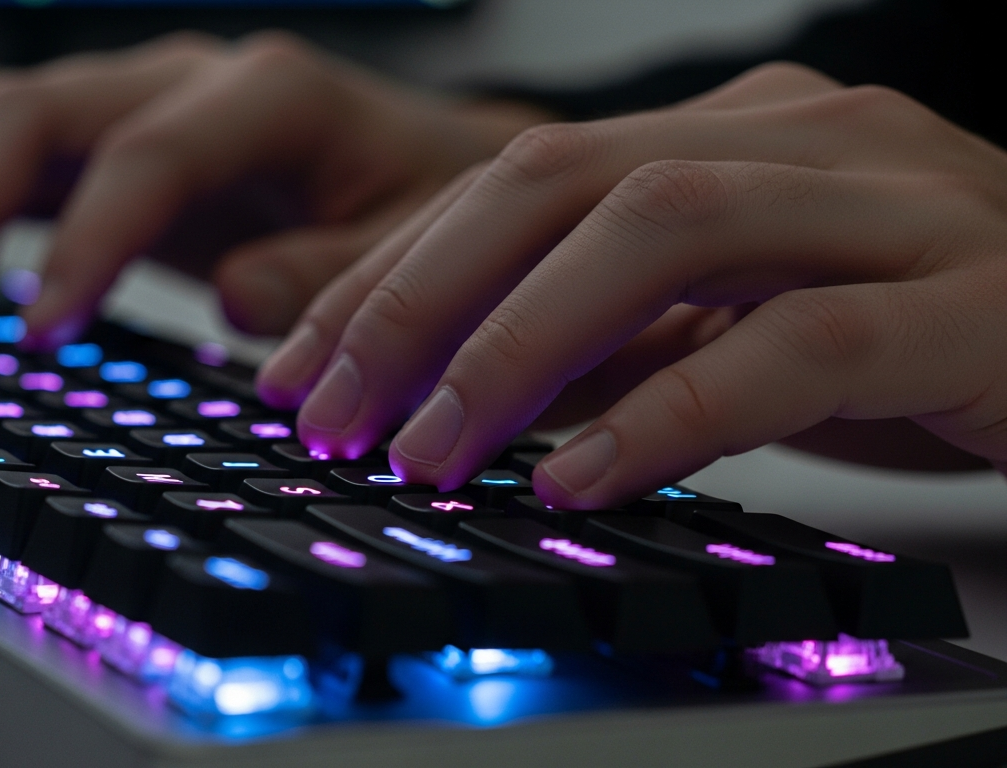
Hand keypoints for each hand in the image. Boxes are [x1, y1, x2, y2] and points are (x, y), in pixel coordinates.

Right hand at [0, 31, 548, 340]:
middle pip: (37, 108)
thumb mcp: (418, 250)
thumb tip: (236, 299)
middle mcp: (191, 82)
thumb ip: (337, 276)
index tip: (41, 332)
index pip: (146, 156)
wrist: (429, 171)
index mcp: (273, 96)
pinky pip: (12, 156)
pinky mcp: (116, 146)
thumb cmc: (432, 206)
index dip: (85, 244)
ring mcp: (144, 105)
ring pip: (1, 116)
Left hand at [256, 62, 1006, 507]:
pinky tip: (578, 478)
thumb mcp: (738, 324)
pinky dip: (667, 410)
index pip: (515, 178)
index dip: (391, 270)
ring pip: (661, 230)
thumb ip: (615, 342)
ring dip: (516, 347)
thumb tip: (460, 398)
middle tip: (329, 411)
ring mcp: (892, 202)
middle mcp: (800, 136)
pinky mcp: (973, 299)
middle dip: (419, 298)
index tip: (299, 364)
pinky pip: (796, 344)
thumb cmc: (926, 329)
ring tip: (428, 451)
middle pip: (560, 179)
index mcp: (730, 130)